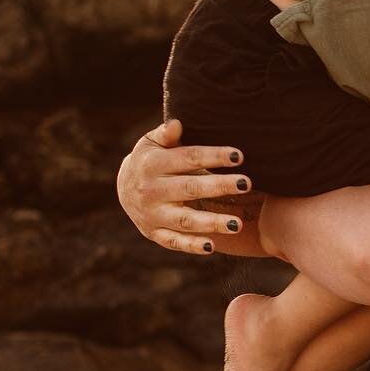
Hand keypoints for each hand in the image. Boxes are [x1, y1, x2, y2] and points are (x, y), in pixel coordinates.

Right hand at [116, 118, 251, 254]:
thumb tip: (177, 124)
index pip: (188, 158)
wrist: (122, 188)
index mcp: (153, 164)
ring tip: (237, 224)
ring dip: (211, 223)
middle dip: (219, 186)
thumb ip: (166, 134)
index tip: (239, 156)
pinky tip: (212, 246)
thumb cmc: (150, 159)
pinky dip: (192, 246)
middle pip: (190, 188)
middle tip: (246, 183)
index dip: (214, 156)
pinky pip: (174, 242)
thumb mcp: (151, 143)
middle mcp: (151, 190)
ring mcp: (152, 214)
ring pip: (185, 220)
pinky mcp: (154, 233)